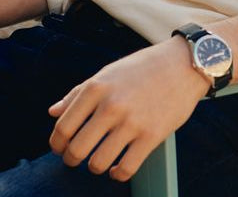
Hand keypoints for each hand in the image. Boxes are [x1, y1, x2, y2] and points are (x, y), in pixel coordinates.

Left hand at [48, 37, 208, 180]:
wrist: (184, 63)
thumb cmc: (143, 68)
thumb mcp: (109, 72)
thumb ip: (79, 92)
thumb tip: (53, 112)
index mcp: (97, 87)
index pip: (63, 127)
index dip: (57, 144)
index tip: (62, 147)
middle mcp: (111, 105)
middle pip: (76, 150)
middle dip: (72, 159)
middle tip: (77, 158)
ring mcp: (132, 122)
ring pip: (97, 163)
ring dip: (95, 166)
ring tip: (100, 160)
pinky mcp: (152, 136)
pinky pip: (125, 169)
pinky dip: (117, 174)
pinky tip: (117, 167)